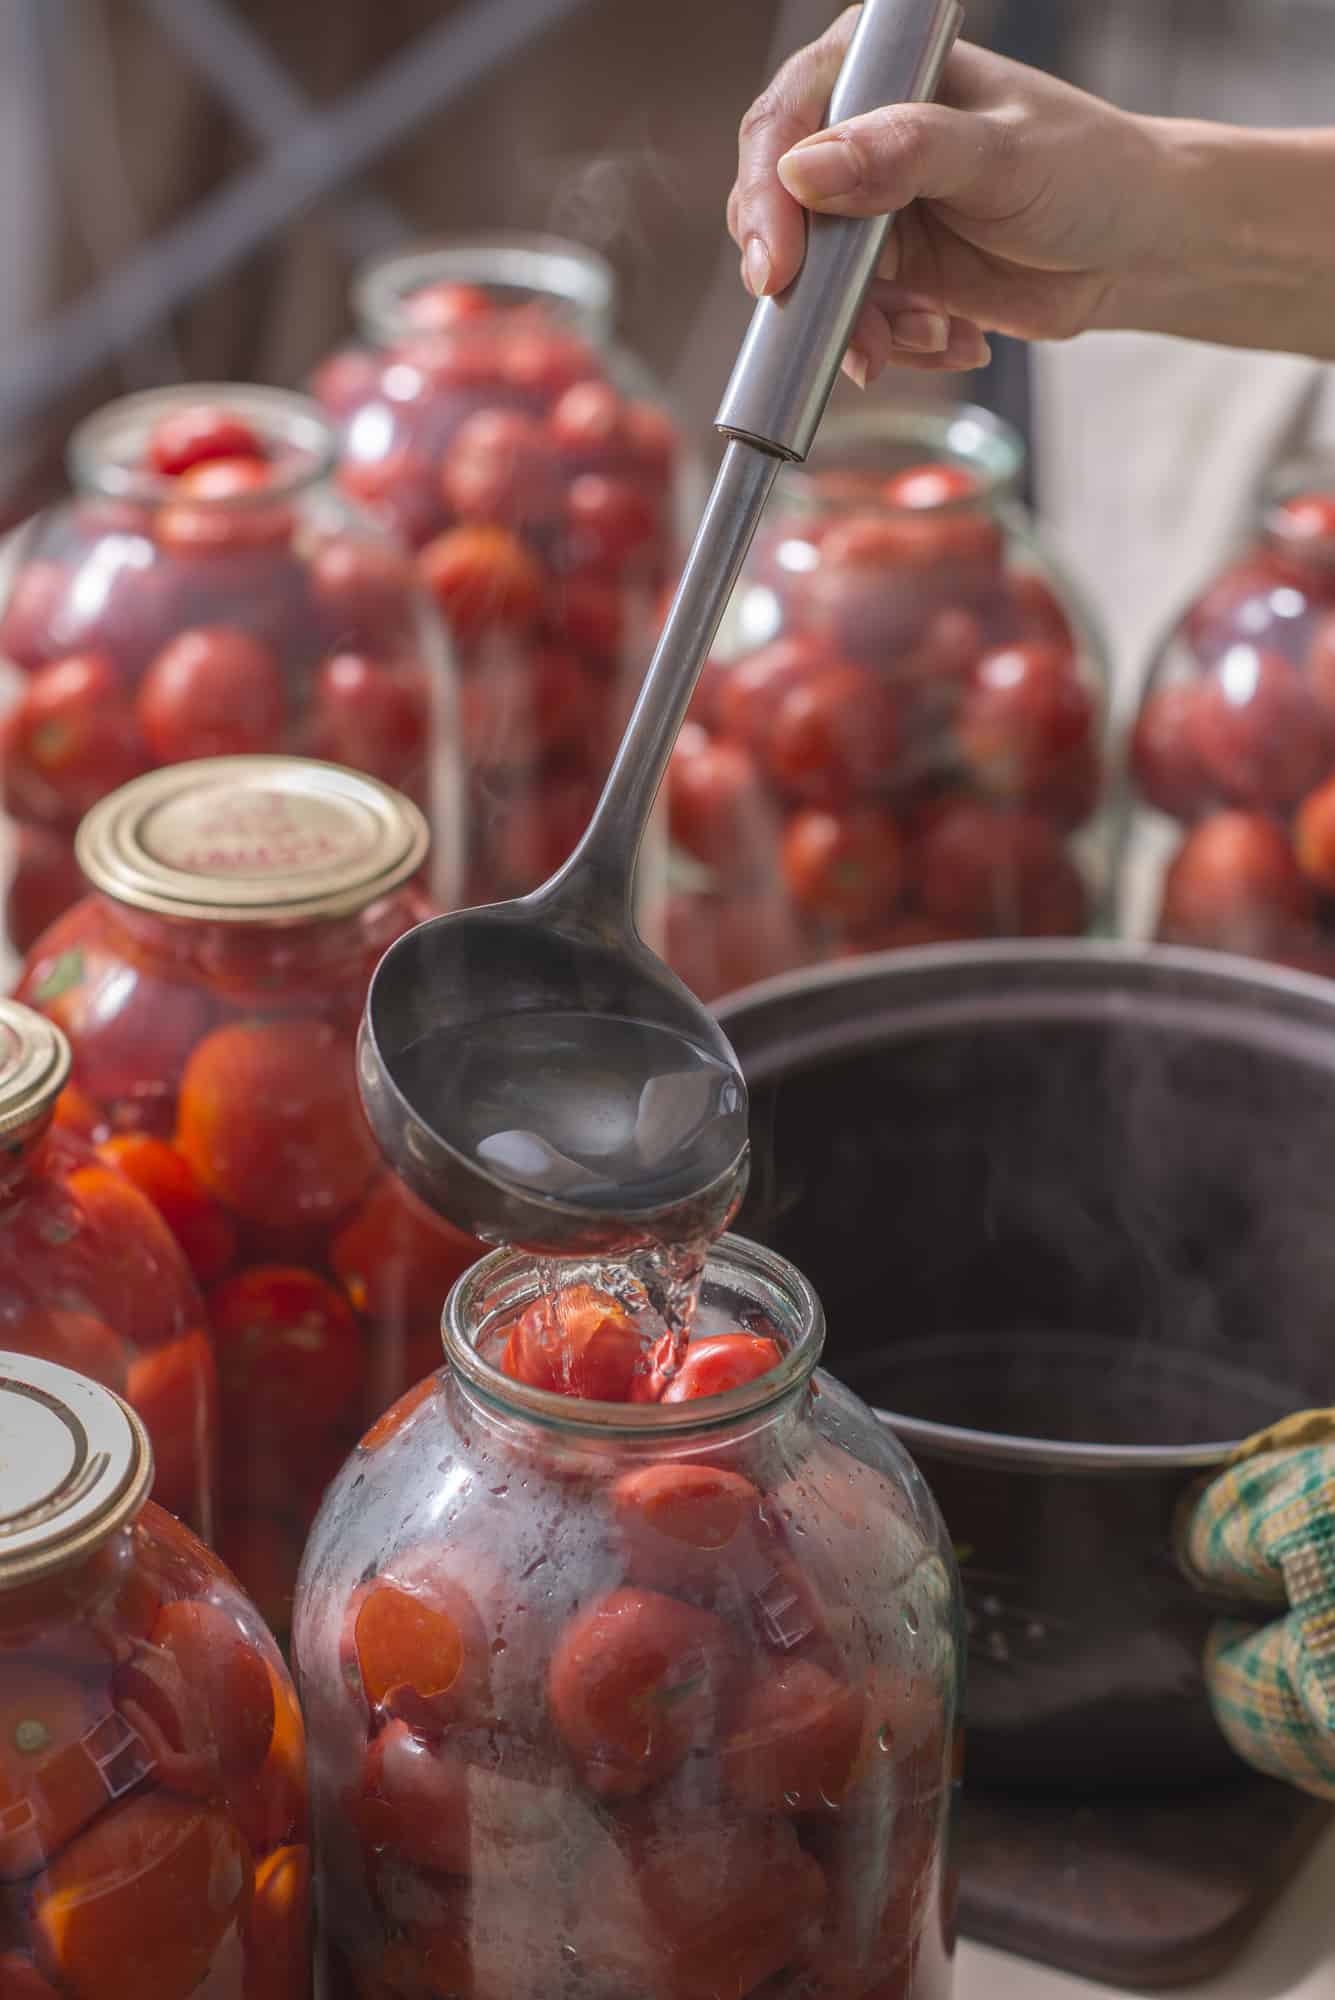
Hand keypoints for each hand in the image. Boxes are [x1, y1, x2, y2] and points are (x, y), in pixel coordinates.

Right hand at [728, 12, 1172, 379]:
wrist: (1134, 246)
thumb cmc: (1087, 170)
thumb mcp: (1000, 155)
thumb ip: (904, 154)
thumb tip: (805, 170)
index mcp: (880, 72)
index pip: (784, 124)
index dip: (766, 197)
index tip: (777, 266)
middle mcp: (861, 139)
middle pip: (780, 214)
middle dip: (811, 286)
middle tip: (854, 333)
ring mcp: (869, 212)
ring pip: (814, 284)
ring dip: (863, 328)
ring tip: (931, 334)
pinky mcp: (889, 275)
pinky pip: (856, 324)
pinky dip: (897, 345)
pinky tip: (956, 338)